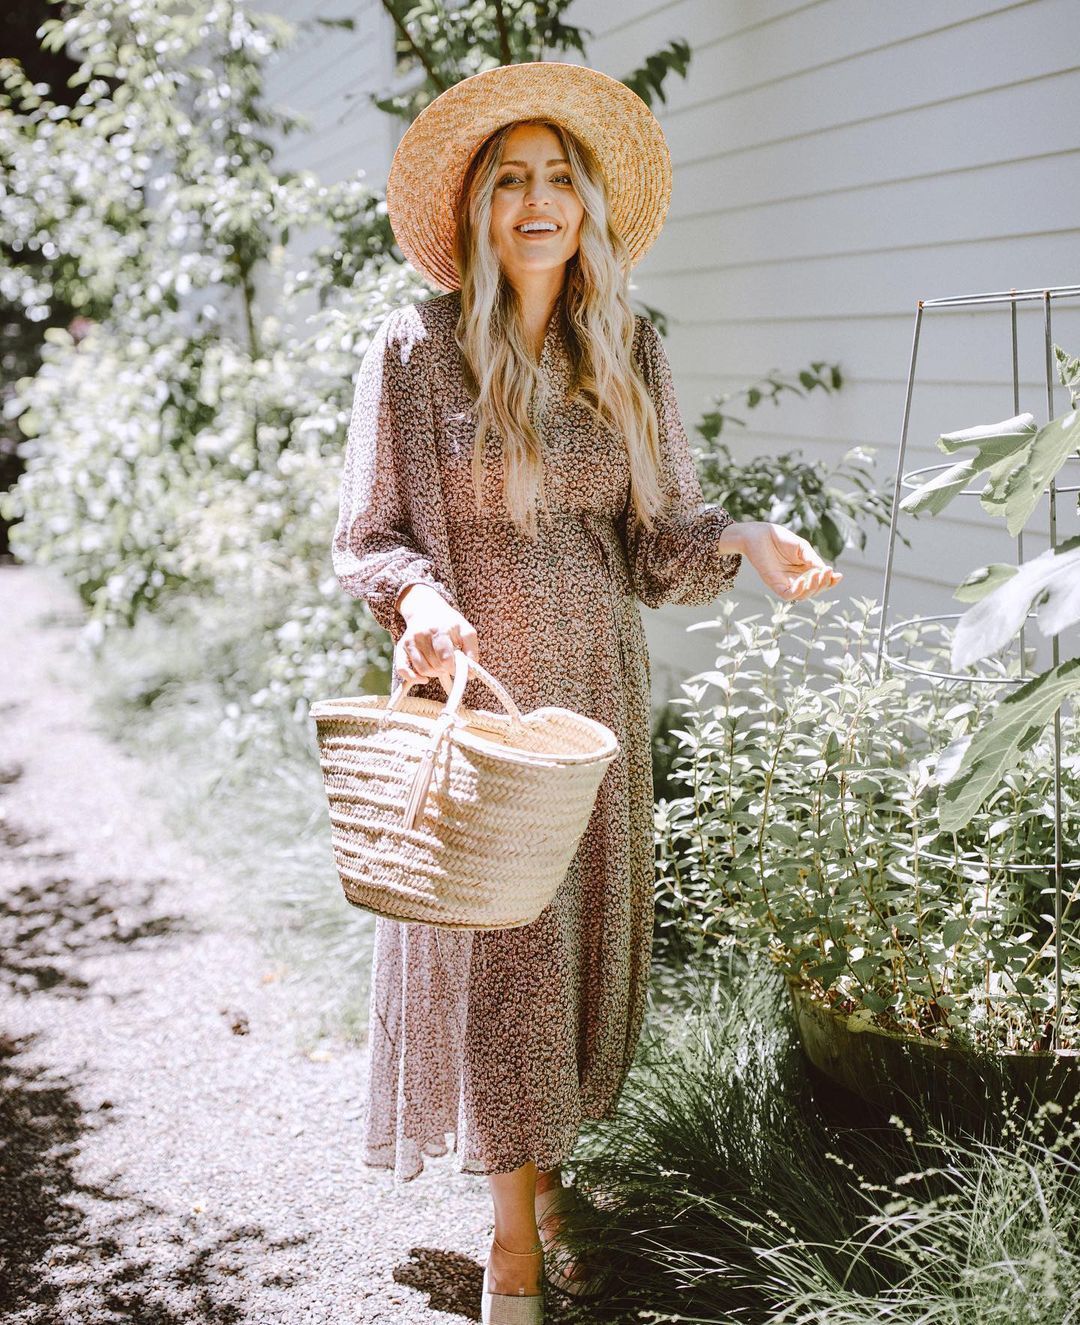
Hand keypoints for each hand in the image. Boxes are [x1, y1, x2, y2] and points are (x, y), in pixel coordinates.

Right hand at [395, 583, 479, 692]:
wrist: (426, 608)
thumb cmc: (448, 623)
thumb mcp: (466, 631)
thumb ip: (472, 651)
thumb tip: (471, 673)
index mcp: (440, 631)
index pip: (446, 659)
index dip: (454, 669)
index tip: (459, 668)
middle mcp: (422, 635)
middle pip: (435, 666)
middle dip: (445, 669)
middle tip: (449, 662)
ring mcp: (410, 641)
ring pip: (423, 670)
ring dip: (434, 673)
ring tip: (439, 664)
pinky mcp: (401, 647)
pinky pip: (402, 669)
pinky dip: (413, 678)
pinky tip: (423, 678)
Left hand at [723, 520, 842, 600]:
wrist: (759, 534)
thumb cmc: (780, 539)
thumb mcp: (802, 548)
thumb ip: (813, 559)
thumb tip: (826, 571)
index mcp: (805, 571)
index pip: (820, 582)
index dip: (830, 582)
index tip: (838, 575)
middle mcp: (796, 579)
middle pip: (814, 591)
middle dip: (823, 584)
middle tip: (826, 572)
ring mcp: (786, 583)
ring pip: (803, 596)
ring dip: (813, 588)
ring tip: (817, 575)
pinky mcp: (774, 584)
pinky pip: (788, 595)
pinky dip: (797, 592)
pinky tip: (803, 581)